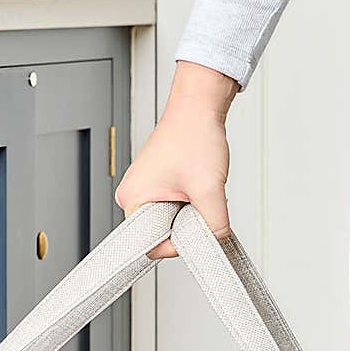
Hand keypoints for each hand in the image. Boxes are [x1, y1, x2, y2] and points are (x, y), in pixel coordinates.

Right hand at [115, 61, 236, 258]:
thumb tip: (217, 241)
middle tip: (199, 199)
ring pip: (171, 220)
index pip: (153, 246)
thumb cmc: (193, 134)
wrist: (199, 104)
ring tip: (197, 186)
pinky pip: (174, 207)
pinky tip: (196, 183)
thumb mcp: (209, 187)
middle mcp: (133, 195)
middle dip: (187, 224)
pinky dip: (190, 201)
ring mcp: (144, 188)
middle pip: (163, 233)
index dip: (179, 243)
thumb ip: (215, 224)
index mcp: (132, 200)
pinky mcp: (156, 183)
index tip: (195, 226)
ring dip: (190, 211)